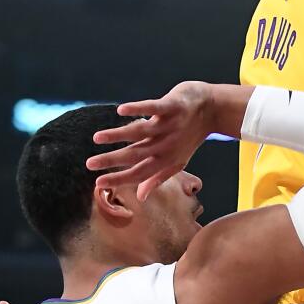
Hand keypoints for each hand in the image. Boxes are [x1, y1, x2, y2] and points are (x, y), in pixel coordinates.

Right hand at [87, 81, 214, 200]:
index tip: (98, 183)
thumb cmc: (190, 137)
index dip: (120, 178)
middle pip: (136, 154)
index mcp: (166, 159)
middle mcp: (167, 144)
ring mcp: (170, 125)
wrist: (213, 109)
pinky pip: (154, 107)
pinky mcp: (173, 106)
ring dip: (119, 135)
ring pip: (141, 131)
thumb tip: (140, 197)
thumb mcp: (177, 160)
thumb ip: (157, 178)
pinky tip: (122, 110)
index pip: (140, 172)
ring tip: (98, 137)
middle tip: (89, 164)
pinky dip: (139, 109)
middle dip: (112, 160)